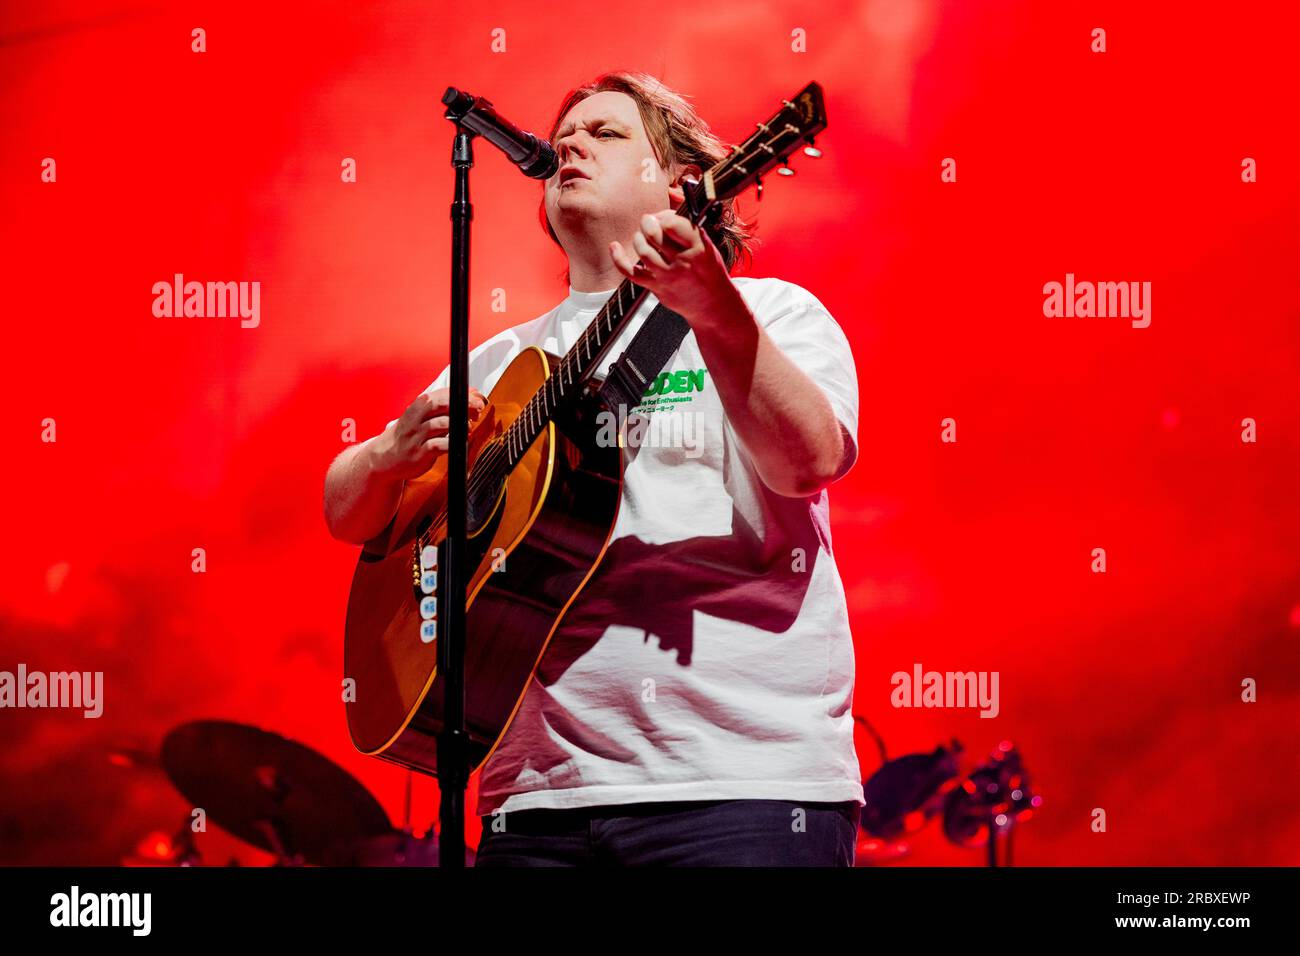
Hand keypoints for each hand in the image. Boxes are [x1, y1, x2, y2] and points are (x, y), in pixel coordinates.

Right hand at [372, 387, 485, 480]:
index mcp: (418, 406)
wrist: (385, 457)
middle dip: (463, 405)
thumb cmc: (409, 434)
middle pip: (441, 405)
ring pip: (441, 424)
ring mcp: (416, 436)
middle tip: (477, 410)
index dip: (462, 394)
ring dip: (460, 425)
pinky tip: (460, 444)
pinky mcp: (419, 453)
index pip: (442, 394)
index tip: (477, 398)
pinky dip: (452, 444)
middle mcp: (415, 419)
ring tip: (468, 428)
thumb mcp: (422, 415)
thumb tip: (472, 392)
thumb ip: (445, 404)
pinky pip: (438, 445)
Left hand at [609, 211, 734, 323]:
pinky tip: (615, 247)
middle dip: (647, 223)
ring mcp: (669, 276)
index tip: (662, 217)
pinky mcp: (657, 288)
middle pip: (655, 235)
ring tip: (642, 237)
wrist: (713, 304)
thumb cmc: (709, 272)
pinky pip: (632, 273)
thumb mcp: (707, 246)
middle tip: (647, 222)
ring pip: (643, 251)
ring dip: (639, 239)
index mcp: (698, 248)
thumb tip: (661, 215)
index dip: (663, 216)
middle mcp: (683, 262)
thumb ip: (687, 231)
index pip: (672, 223)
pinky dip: (619, 259)